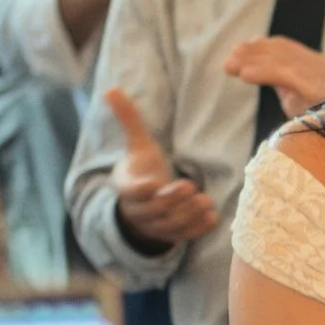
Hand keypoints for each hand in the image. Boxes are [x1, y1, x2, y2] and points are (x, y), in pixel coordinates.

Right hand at [104, 87, 218, 253]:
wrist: (143, 204)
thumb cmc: (142, 168)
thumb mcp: (137, 145)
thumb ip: (128, 120)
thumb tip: (111, 88)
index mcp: (127, 188)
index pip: (130, 192)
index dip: (141, 190)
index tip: (154, 183)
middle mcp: (138, 210)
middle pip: (154, 209)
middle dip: (172, 200)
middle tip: (191, 187)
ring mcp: (154, 225)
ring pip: (169, 225)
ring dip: (188, 215)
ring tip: (206, 201)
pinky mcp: (171, 235)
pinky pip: (183, 236)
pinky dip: (197, 230)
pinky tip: (213, 219)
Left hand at [224, 35, 324, 118]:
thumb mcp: (299, 99)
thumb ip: (282, 85)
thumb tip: (258, 72)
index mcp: (314, 64)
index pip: (284, 47)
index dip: (260, 46)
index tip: (239, 50)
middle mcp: (315, 63)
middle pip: (278, 50)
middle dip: (251, 53)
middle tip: (228, 62)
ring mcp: (316, 73)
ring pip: (278, 59)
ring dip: (251, 61)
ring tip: (230, 67)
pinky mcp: (314, 86)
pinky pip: (283, 73)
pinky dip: (262, 72)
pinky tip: (245, 75)